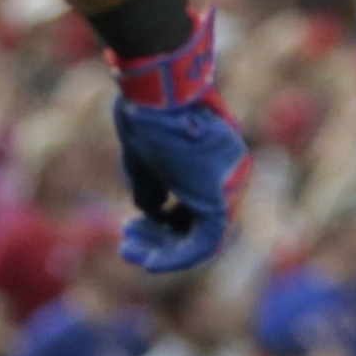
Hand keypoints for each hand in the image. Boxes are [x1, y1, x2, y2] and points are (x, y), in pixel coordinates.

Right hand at [109, 8, 252, 275]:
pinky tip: (149, 263)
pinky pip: (205, 244)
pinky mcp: (220, 201)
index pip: (193, 203)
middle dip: (160, 236)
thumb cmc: (146, 113)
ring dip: (164, 249)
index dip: (163, 221)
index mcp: (212, 159)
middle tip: (127, 241)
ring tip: (129, 250)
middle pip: (197, 221)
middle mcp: (228, 174)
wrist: (155, 91)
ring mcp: (228, 187)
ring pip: (201, 236)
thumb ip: (152, 185)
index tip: (132, 225)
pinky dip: (176, 257)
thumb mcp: (145, 156)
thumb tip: (153, 212)